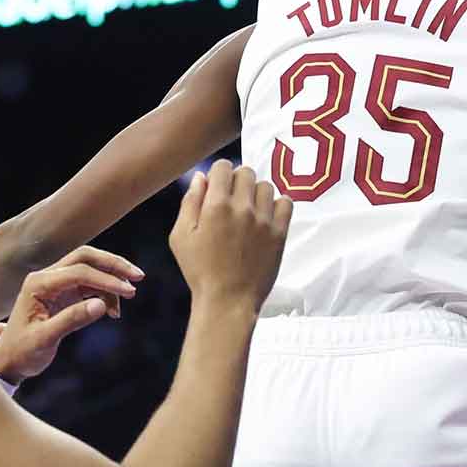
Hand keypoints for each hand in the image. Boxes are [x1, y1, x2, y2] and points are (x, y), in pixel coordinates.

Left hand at [0, 246, 143, 384]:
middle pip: (86, 257)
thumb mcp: (44, 339)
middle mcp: (47, 277)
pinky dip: (106, 293)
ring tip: (129, 298)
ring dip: (113, 279)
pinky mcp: (65, 293)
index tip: (129, 292)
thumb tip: (101, 305)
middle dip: (114, 265)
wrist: (9, 361)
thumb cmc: (21, 352)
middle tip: (138, 277)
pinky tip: (114, 311)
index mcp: (38, 284)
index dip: (107, 280)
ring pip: (92, 268)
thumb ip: (71, 320)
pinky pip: (92, 284)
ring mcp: (56, 284)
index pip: (79, 271)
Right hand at [169, 160, 290, 310]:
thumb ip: (190, 203)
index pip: (223, 167)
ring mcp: (264, 220)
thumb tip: (201, 177)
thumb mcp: (180, 237)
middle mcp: (242, 208)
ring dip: (256, 192)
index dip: (219, 173)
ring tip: (249, 209)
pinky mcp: (279, 232)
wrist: (228, 299)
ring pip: (266, 186)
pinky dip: (277, 204)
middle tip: (232, 199)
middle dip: (237, 181)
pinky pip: (286, 202)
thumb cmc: (200, 270)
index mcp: (216, 206)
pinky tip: (266, 216)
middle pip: (247, 172)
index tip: (218, 187)